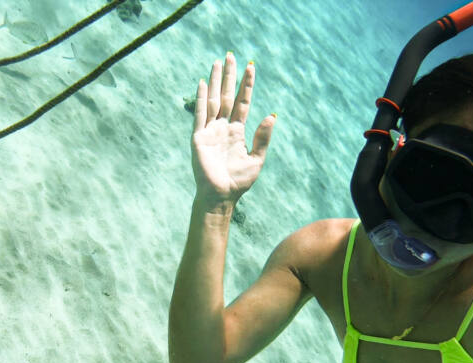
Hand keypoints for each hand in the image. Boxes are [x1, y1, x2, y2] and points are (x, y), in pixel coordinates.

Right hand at [191, 53, 275, 209]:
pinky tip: (203, 83)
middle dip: (230, 76)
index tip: (251, 67)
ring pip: (214, 99)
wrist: (221, 196)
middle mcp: (223, 127)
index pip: (243, 102)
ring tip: (218, 62)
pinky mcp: (199, 137)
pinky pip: (200, 113)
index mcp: (238, 131)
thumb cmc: (239, 181)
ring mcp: (210, 130)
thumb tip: (272, 115)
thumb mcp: (256, 159)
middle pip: (227, 95)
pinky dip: (202, 98)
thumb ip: (263, 137)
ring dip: (216, 81)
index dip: (247, 85)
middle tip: (232, 55)